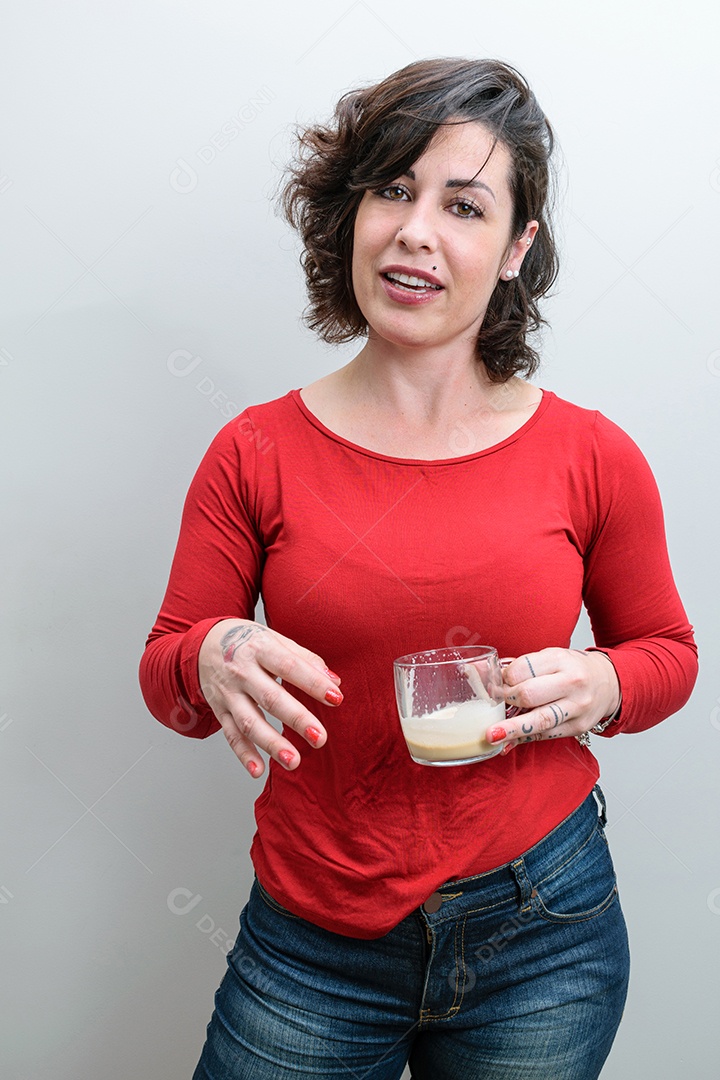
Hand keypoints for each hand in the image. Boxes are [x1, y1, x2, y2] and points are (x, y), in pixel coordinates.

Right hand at [198, 619, 342, 777]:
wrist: (204, 645)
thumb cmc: (249, 643)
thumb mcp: (276, 640)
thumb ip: (305, 659)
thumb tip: (334, 682)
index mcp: (260, 648)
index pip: (289, 666)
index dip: (313, 683)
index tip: (336, 698)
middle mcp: (241, 672)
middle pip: (270, 698)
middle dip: (296, 719)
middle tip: (320, 737)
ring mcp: (228, 693)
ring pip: (249, 722)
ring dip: (271, 744)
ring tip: (293, 761)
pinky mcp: (220, 711)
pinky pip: (231, 735)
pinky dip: (244, 754)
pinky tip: (259, 771)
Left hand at [490, 648, 619, 754]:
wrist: (607, 682)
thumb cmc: (571, 669)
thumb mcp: (549, 658)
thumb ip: (520, 667)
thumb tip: (480, 674)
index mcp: (560, 659)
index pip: (522, 670)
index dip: (502, 680)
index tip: (492, 686)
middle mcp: (571, 682)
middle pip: (529, 695)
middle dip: (505, 702)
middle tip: (491, 707)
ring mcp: (577, 706)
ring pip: (540, 720)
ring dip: (512, 729)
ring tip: (492, 735)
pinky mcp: (578, 726)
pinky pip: (547, 735)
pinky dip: (525, 738)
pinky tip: (510, 742)